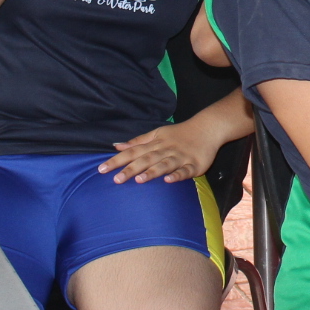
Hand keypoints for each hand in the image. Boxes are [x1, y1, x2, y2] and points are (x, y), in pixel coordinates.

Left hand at [99, 120, 221, 183]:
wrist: (207, 128)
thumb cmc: (179, 134)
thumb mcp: (157, 134)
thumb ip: (137, 141)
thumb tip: (116, 146)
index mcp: (155, 143)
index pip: (133, 152)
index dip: (117, 160)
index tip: (102, 169)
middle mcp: (165, 150)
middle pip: (146, 160)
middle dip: (130, 169)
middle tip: (115, 180)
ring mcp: (180, 158)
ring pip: (164, 165)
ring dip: (152, 172)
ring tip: (139, 180)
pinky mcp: (194, 165)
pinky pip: (185, 171)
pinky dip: (177, 175)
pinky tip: (169, 180)